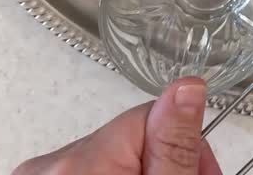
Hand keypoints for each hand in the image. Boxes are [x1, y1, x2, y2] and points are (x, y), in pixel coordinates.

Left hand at [13, 78, 222, 174]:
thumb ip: (172, 147)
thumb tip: (188, 87)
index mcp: (83, 162)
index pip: (154, 114)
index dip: (189, 145)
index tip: (204, 173)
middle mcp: (49, 165)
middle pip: (131, 137)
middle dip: (164, 161)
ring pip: (108, 156)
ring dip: (138, 171)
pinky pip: (82, 170)